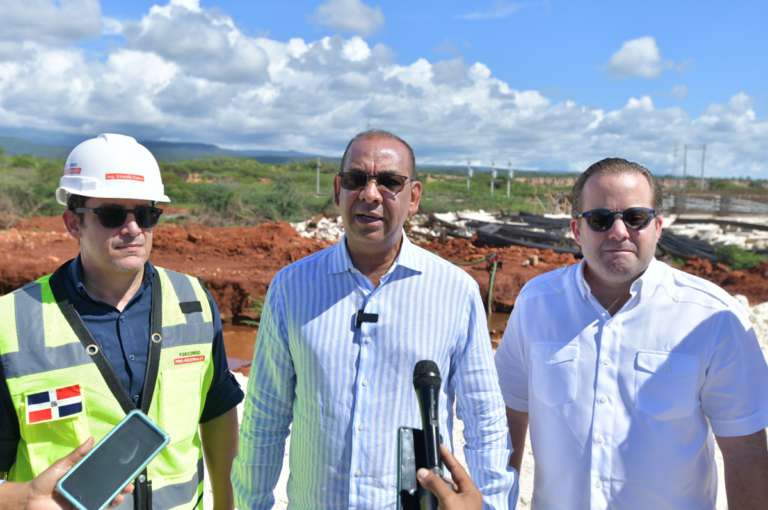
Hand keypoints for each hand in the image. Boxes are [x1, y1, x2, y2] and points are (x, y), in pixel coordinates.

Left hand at [3, 438, 133, 508]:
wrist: (30, 499)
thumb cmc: (45, 481)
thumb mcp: (63, 464)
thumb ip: (77, 454)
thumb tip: (91, 439)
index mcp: (85, 478)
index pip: (105, 475)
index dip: (117, 474)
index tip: (128, 470)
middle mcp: (87, 490)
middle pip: (109, 489)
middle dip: (122, 487)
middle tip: (129, 485)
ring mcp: (84, 502)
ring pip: (105, 500)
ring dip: (116, 498)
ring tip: (121, 494)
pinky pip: (95, 509)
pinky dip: (105, 506)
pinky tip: (110, 503)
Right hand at [417, 445, 481, 509]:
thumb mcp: (449, 499)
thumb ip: (436, 484)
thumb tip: (422, 471)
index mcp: (470, 490)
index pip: (458, 469)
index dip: (449, 457)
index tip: (441, 446)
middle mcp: (466, 497)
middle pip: (452, 479)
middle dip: (440, 470)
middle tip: (431, 460)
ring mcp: (459, 506)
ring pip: (446, 491)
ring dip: (436, 485)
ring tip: (424, 477)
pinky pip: (442, 500)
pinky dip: (434, 496)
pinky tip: (427, 496)